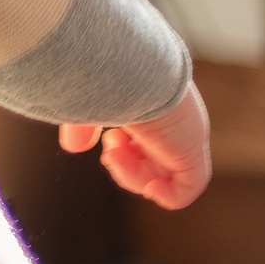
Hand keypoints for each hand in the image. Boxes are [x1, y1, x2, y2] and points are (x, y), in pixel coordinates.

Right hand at [59, 82, 209, 208]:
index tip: (107, 137)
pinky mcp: (191, 154)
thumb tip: (73, 146)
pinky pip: (185, 190)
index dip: (123, 146)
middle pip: (154, 158)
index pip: (146, 136)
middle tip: (109, 149)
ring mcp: (183, 137)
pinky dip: (165, 196)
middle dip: (126, 162)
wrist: (126, 67)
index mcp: (154, 103)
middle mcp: (173, 120)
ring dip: (133, 176)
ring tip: (115, 156)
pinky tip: (147, 186)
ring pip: (164, 175)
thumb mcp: (89, 102)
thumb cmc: (104, 75)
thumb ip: (83, 124)